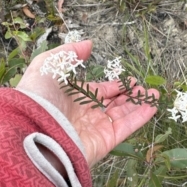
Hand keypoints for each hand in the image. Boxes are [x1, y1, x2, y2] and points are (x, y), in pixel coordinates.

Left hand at [17, 40, 158, 166]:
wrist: (33, 129)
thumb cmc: (39, 95)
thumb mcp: (49, 65)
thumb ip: (69, 53)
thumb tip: (89, 44)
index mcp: (75, 98)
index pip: (100, 91)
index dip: (114, 85)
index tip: (129, 80)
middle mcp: (86, 114)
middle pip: (113, 103)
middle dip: (128, 94)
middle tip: (142, 87)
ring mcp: (96, 128)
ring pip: (122, 115)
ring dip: (138, 104)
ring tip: (153, 94)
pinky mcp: (104, 141)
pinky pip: (126, 128)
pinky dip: (140, 117)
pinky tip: (152, 106)